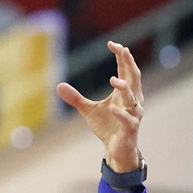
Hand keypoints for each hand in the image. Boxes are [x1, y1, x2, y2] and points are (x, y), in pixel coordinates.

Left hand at [57, 41, 143, 171]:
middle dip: (129, 63)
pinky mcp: (130, 128)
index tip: (113, 43)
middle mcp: (132, 100)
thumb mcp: (88, 110)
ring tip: (114, 80)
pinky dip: (120, 113)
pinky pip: (128, 120)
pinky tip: (112, 108)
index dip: (121, 56)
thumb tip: (58, 86)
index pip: (125, 70)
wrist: (116, 149)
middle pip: (134, 78)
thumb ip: (75, 98)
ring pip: (133, 98)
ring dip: (125, 88)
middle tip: (123, 50)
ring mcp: (133, 114)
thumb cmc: (107, 126)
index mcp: (124, 92)